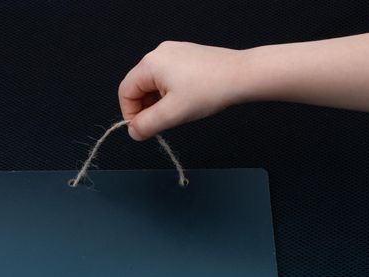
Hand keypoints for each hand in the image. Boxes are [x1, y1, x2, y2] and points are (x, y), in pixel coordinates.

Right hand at [118, 41, 245, 140]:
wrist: (243, 76)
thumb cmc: (210, 91)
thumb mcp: (172, 114)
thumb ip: (147, 125)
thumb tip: (133, 131)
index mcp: (150, 64)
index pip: (125, 92)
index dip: (130, 114)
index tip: (142, 130)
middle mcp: (159, 53)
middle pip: (139, 87)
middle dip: (147, 108)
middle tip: (163, 123)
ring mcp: (174, 52)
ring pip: (154, 84)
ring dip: (160, 102)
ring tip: (178, 112)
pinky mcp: (187, 56)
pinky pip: (169, 77)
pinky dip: (171, 93)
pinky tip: (187, 101)